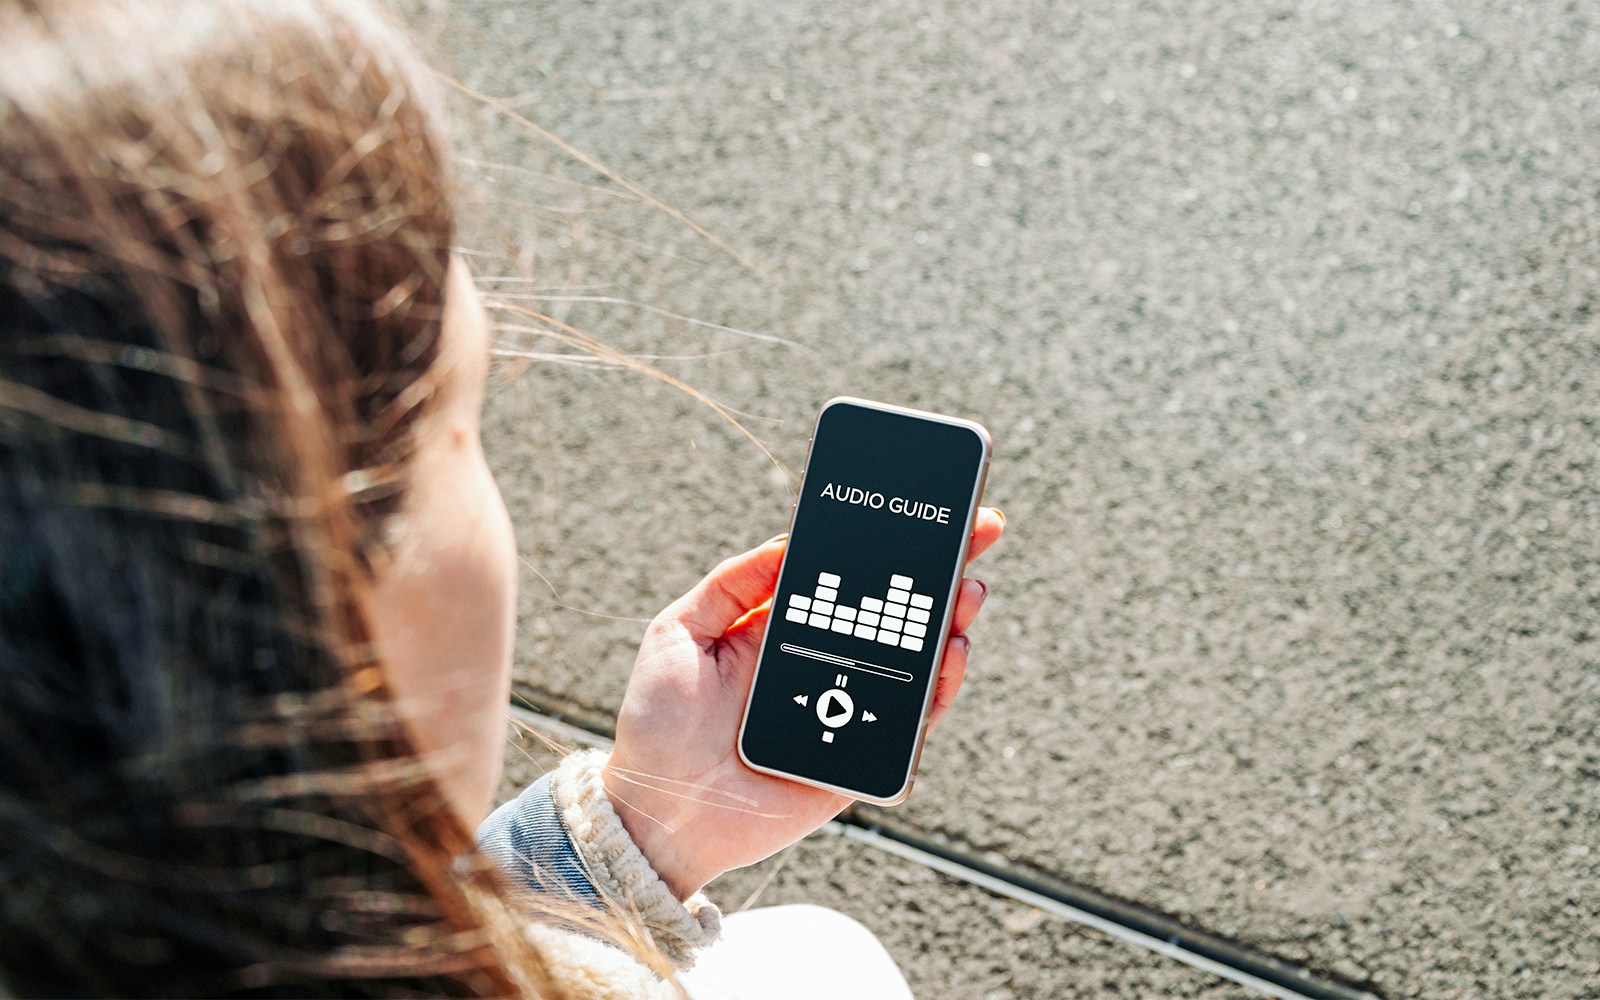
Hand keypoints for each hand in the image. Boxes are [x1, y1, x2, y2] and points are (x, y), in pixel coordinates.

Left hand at [602, 508, 1005, 898]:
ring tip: (966, 590)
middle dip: (942, 570)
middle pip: (896, 611)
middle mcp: (824, 663)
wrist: (656, 810)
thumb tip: (788, 540)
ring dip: (951, 622)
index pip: (848, 578)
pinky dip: (940, 687)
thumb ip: (731, 584)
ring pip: (917, 661)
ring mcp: (848, 707)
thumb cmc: (658, 723)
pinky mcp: (862, 757)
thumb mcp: (677, 632)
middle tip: (978, 531)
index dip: (887, 544)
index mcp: (784, 628)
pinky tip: (949, 652)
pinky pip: (915, 720)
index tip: (925, 509)